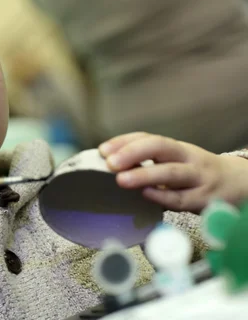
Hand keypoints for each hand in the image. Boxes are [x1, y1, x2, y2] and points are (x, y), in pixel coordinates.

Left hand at [99, 132, 247, 212]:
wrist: (239, 184)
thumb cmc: (196, 174)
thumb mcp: (175, 162)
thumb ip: (149, 163)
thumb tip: (110, 167)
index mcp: (175, 148)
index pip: (147, 138)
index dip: (124, 142)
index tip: (102, 150)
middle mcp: (186, 158)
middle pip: (159, 147)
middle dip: (132, 153)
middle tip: (110, 163)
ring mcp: (197, 177)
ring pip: (170, 172)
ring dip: (144, 175)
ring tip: (121, 180)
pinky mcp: (204, 199)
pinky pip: (181, 198)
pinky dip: (162, 197)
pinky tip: (146, 196)